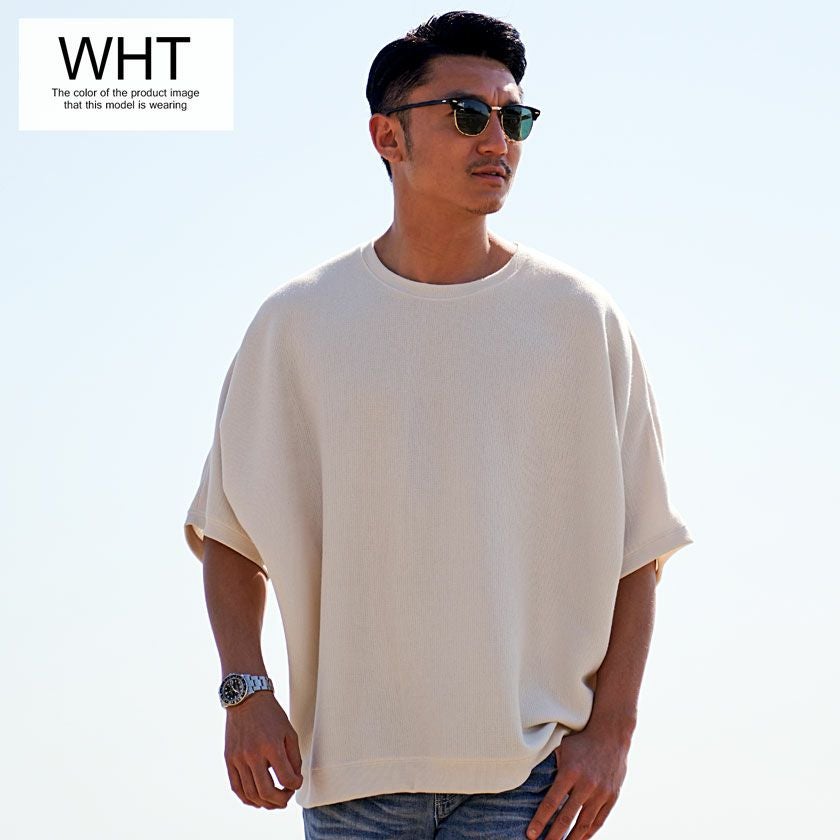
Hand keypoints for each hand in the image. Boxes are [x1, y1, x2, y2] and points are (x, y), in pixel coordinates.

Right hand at [224, 691, 303, 808]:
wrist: (246, 699)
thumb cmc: (270, 714)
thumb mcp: (289, 731)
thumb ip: (294, 757)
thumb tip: (294, 779)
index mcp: (272, 746)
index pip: (286, 779)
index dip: (295, 785)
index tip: (297, 782)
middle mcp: (253, 755)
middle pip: (267, 792)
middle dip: (281, 801)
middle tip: (286, 798)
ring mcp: (238, 758)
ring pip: (251, 794)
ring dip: (265, 803)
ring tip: (273, 801)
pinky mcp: (229, 759)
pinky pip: (236, 787)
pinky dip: (247, 798)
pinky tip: (257, 799)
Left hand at [525, 726, 629, 839]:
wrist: (611, 734)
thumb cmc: (581, 740)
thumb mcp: (562, 748)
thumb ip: (550, 765)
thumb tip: (532, 780)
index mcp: (570, 772)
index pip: (551, 802)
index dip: (540, 820)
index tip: (531, 834)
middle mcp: (586, 785)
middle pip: (566, 818)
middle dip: (553, 836)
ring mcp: (601, 792)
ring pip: (584, 824)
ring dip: (571, 839)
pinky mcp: (612, 797)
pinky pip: (599, 820)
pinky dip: (588, 833)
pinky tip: (579, 839)